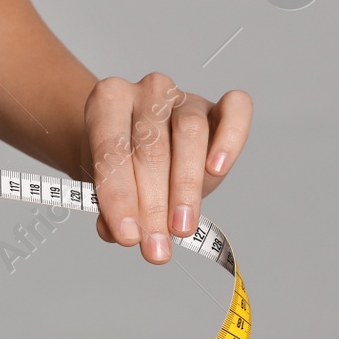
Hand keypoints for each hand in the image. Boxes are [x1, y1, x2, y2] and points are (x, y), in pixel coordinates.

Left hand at [80, 73, 251, 264]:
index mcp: (108, 101)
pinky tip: (217, 169)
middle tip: (155, 246)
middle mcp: (147, 91)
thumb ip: (106, 206)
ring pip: (190, 133)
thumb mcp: (102, 182)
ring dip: (185, 187)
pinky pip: (235, 109)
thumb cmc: (118, 162)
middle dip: (153, 204)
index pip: (111, 150)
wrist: (135, 141)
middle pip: (151, 147)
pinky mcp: (217, 106)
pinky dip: (230, 138)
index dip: (119, 197)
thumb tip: (116, 232)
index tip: (127, 236)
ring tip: (181, 228)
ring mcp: (184, 97)